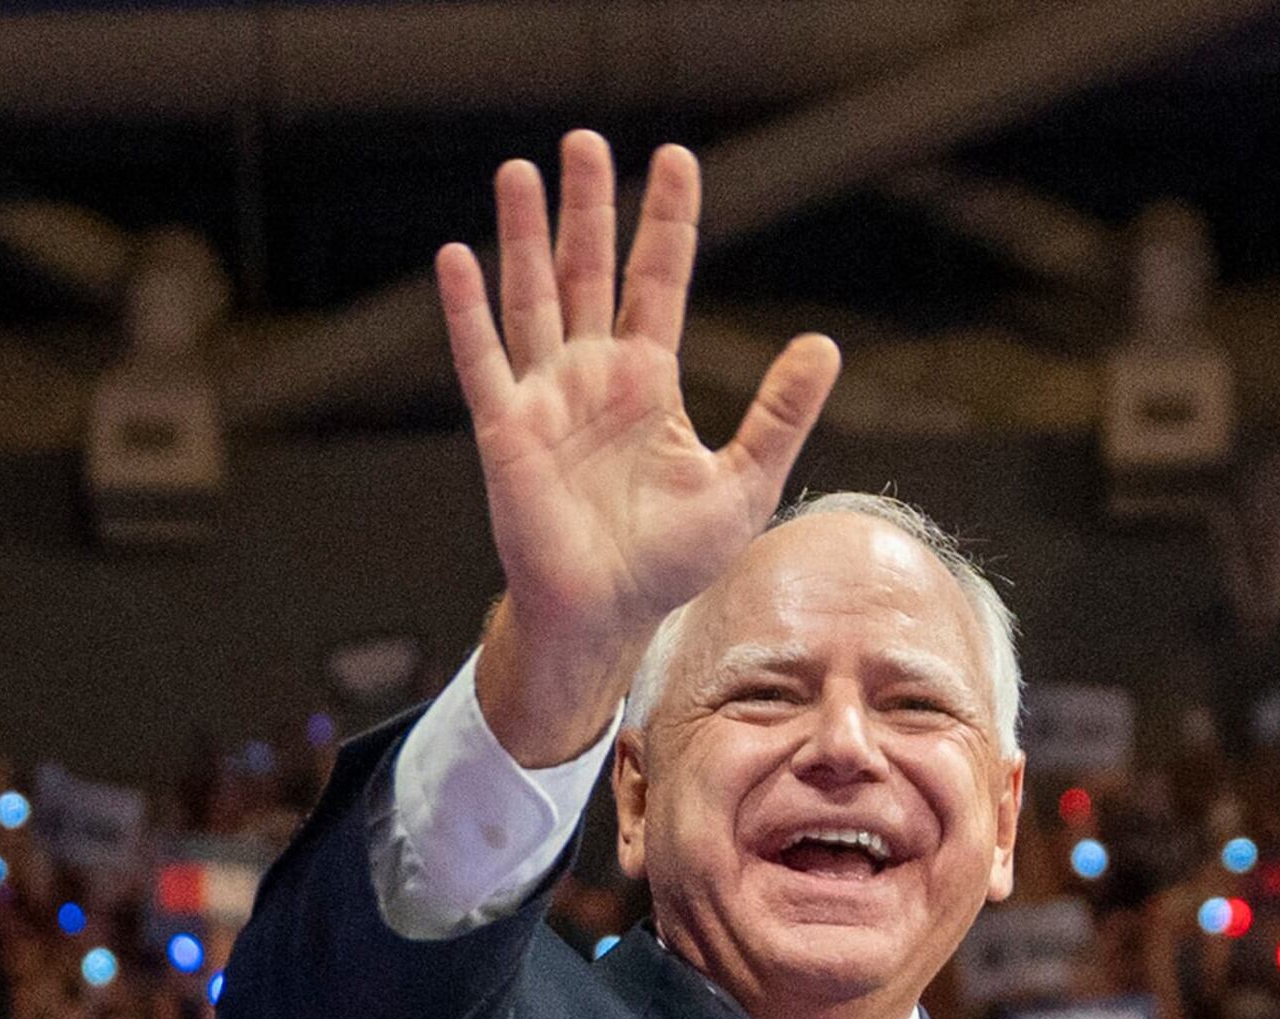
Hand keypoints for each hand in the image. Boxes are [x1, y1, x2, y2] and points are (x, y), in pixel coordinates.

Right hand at [438, 131, 840, 759]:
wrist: (607, 617)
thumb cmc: (669, 564)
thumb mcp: (746, 483)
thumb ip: (780, 413)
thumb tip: (823, 344)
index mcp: (648, 381)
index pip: (658, 280)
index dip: (667, 220)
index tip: (677, 157)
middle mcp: (592, 376)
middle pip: (587, 270)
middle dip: (588, 205)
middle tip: (585, 140)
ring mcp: (545, 399)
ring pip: (531, 297)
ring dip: (523, 235)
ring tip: (520, 171)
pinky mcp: (505, 432)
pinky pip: (482, 360)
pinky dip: (466, 310)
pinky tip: (456, 257)